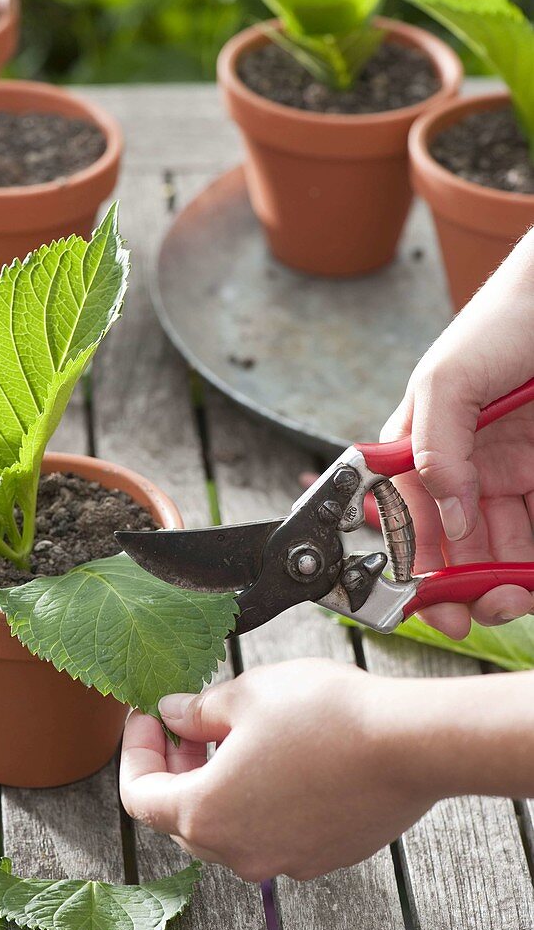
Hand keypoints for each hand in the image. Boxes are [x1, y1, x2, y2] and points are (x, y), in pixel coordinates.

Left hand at [120, 660, 437, 881]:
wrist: (408, 744)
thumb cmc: (326, 716)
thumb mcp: (246, 695)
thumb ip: (197, 711)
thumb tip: (173, 715)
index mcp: (206, 813)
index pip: (140, 796)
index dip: (135, 750)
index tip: (146, 717)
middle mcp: (239, 851)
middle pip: (181, 817)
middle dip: (175, 767)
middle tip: (186, 724)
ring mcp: (283, 860)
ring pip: (227, 828)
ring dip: (216, 784)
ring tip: (234, 735)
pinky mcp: (320, 857)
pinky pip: (270, 832)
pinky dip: (258, 800)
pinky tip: (278, 758)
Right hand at [382, 228, 533, 637]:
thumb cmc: (502, 321)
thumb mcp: (447, 379)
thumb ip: (434, 448)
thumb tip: (446, 518)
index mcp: (423, 447)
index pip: (408, 517)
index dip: (413, 564)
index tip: (428, 602)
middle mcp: (465, 466)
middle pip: (456, 543)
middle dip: (463, 583)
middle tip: (480, 607)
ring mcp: (512, 473)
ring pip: (502, 546)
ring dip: (503, 579)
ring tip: (515, 594)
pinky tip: (533, 576)